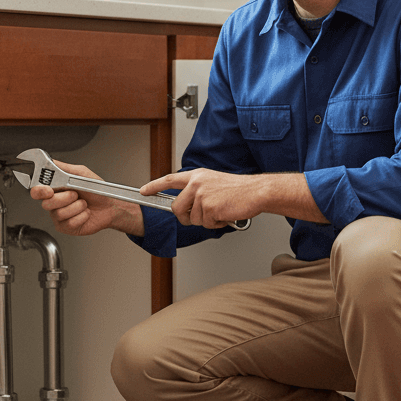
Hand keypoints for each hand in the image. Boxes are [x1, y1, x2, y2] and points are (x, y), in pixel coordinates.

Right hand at [28, 159, 143, 236]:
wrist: (110, 206)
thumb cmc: (97, 191)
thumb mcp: (82, 173)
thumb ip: (65, 168)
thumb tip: (51, 161)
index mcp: (55, 189)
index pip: (37, 191)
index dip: (39, 191)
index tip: (48, 190)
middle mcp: (54, 203)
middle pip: (47, 203)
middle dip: (65, 198)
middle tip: (76, 194)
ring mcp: (59, 216)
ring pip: (60, 213)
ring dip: (77, 207)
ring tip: (84, 204)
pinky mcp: (66, 227)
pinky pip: (69, 223)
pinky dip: (82, 216)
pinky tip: (85, 213)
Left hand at [140, 169, 261, 228]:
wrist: (256, 191)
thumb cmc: (239, 190)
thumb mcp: (213, 182)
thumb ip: (198, 190)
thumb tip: (187, 205)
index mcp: (197, 176)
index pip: (169, 179)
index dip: (154, 186)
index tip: (144, 191)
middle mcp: (196, 184)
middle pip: (177, 208)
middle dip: (186, 217)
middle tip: (202, 216)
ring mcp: (202, 195)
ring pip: (192, 219)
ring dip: (206, 221)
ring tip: (221, 211)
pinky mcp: (209, 207)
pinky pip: (205, 224)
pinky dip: (216, 224)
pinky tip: (225, 214)